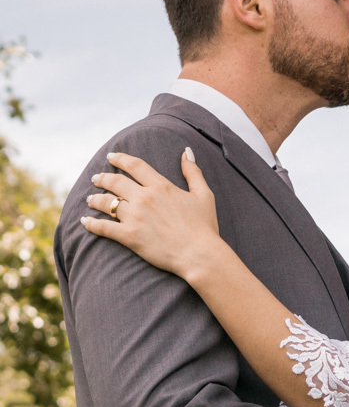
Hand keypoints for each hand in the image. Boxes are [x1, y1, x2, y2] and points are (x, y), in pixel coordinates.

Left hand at [82, 149, 221, 279]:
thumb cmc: (204, 226)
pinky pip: (103, 227)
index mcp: (161, 186)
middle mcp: (144, 198)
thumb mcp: (204, 195)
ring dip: (95, 199)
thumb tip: (187, 152)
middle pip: (115, 182)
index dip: (120, 159)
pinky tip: (85, 221)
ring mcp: (135, 217)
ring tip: (90, 199)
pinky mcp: (129, 236)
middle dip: (102, 178)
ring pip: (106, 203)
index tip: (111, 157)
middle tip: (96, 178)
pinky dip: (91, 224)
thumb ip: (193, 172)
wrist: (199, 254)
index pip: (135, 166)